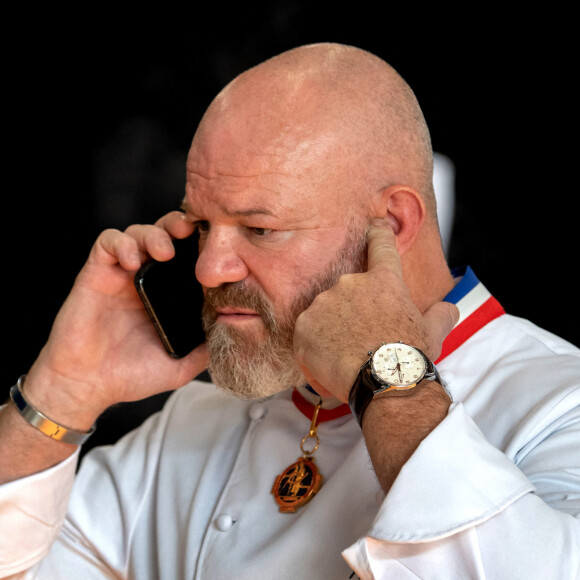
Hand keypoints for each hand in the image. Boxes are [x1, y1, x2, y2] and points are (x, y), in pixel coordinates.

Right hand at [24, 211, 208, 426]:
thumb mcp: (180, 365)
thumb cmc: (131, 375)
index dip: (199, 245)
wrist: (88, 385)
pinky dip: (121, 243)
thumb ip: (205, 349)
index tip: (216, 247)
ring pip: (138, 233)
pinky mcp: (96, 273)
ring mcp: (121, 274)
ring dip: (153, 234)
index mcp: (166, 295)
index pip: (186, 257)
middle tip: (191, 231)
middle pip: (164, 235)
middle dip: (178, 226)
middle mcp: (146, 280)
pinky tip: (133, 261)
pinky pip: (107, 242)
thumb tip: (232, 334)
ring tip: (165, 251)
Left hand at [293, 218, 457, 401]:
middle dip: (352, 313)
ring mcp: (325, 303)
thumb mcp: (433, 332)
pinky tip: (331, 363)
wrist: (385, 383)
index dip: (378, 234)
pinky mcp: (305, 325)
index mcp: (384, 280)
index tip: (373, 225)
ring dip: (333, 329)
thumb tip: (450, 309)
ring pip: (326, 312)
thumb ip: (441, 315)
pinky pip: (308, 333)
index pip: (381, 246)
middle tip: (363, 340)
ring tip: (348, 356)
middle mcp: (351, 283)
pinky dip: (316, 347)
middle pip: (348, 292)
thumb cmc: (410, 357)